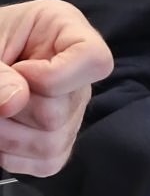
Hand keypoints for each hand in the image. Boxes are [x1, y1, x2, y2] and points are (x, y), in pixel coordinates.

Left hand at [0, 0, 113, 176]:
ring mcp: (74, 111)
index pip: (94, 60)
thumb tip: (12, 103)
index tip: (20, 70)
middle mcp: (80, 76)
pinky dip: (14, 155)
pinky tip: (2, 133)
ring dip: (8, 135)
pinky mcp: (61, 141)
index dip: (55, 76)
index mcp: (69, 32)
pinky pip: (47, 162)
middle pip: (61, 111)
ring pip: (52, 143)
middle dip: (15, 109)